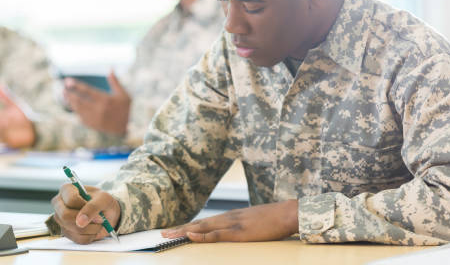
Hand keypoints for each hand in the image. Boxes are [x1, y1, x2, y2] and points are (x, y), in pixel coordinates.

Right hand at [51, 183, 120, 243]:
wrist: (107, 213)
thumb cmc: (103, 201)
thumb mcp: (103, 199)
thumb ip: (93, 207)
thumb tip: (80, 221)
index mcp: (67, 190)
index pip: (71, 200)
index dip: (85, 207)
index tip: (97, 211)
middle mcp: (59, 204)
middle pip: (65, 216)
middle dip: (86, 220)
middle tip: (100, 219)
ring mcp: (61, 219)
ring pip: (72, 229)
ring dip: (91, 229)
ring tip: (98, 223)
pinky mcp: (66, 232)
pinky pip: (76, 239)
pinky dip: (90, 236)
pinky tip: (93, 229)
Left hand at [64, 71, 130, 135]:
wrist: (125, 128)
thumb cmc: (125, 109)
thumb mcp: (124, 94)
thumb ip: (115, 82)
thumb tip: (110, 69)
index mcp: (106, 100)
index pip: (87, 90)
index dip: (76, 85)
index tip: (67, 80)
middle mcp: (99, 109)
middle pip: (79, 100)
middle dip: (69, 93)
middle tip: (63, 88)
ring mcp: (94, 118)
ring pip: (78, 109)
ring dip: (70, 101)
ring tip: (65, 95)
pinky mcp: (92, 125)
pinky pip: (80, 116)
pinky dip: (75, 110)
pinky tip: (72, 105)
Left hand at [161, 200, 298, 242]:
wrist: (287, 213)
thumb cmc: (273, 219)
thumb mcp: (252, 222)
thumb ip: (240, 227)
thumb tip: (232, 233)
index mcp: (230, 217)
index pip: (203, 223)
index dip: (187, 227)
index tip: (173, 231)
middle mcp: (227, 218)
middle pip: (198, 224)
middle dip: (179, 229)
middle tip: (162, 234)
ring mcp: (232, 224)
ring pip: (202, 227)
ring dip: (184, 231)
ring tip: (168, 235)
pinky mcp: (239, 232)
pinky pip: (217, 234)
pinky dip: (202, 235)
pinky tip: (191, 235)